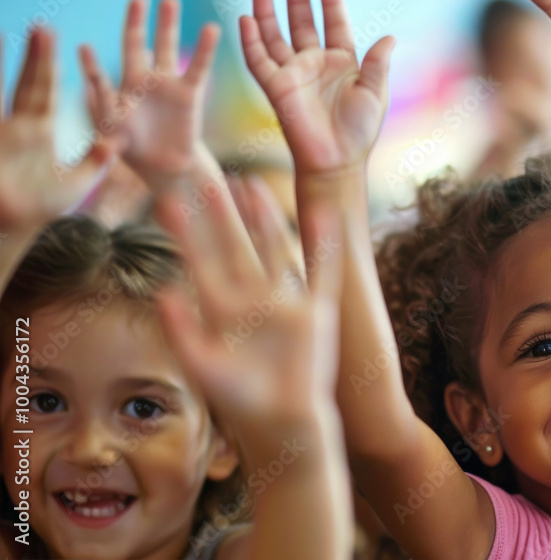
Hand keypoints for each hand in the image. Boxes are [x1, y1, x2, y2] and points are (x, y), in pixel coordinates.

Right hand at [0, 29, 115, 231]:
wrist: (11, 230)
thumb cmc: (39, 208)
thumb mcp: (77, 181)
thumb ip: (97, 160)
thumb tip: (119, 141)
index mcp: (35, 130)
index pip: (42, 90)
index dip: (47, 65)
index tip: (54, 37)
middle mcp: (14, 126)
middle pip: (25, 84)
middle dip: (34, 58)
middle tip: (42, 27)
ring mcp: (0, 133)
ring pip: (0, 92)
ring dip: (3, 67)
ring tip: (1, 35)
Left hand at [79, 0, 218, 183]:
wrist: (167, 165)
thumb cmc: (136, 152)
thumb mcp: (116, 141)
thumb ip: (106, 132)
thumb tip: (98, 128)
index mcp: (117, 94)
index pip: (101, 77)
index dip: (92, 66)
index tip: (84, 49)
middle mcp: (141, 82)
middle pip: (135, 45)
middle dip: (135, 22)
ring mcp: (166, 85)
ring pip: (166, 48)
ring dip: (167, 24)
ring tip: (169, 0)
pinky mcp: (189, 94)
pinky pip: (199, 68)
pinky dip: (205, 49)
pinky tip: (211, 29)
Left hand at [155, 176, 341, 430]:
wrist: (285, 425)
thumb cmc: (241, 402)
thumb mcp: (202, 365)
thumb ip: (181, 329)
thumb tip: (161, 291)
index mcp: (224, 311)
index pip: (201, 262)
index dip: (187, 234)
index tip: (169, 202)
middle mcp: (254, 300)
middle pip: (236, 247)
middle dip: (222, 215)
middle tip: (208, 177)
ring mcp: (286, 302)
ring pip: (274, 249)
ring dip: (264, 219)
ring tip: (253, 185)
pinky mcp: (317, 312)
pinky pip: (322, 272)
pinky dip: (325, 245)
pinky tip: (326, 216)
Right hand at [239, 0, 394, 175]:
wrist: (337, 162)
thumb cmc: (359, 132)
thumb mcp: (375, 94)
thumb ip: (378, 64)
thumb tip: (391, 36)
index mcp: (343, 62)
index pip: (335, 22)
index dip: (331, 1)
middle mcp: (315, 63)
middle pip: (302, 22)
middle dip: (297, 0)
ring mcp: (294, 73)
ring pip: (275, 36)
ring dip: (267, 13)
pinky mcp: (276, 87)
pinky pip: (259, 60)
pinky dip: (251, 40)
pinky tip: (246, 19)